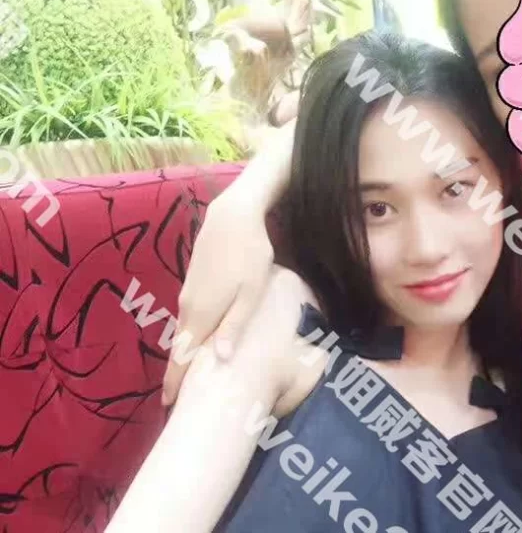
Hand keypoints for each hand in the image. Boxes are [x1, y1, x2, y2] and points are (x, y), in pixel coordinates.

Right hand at [161, 116, 297, 405]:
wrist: (232, 216)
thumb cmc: (249, 255)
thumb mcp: (251, 292)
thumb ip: (235, 325)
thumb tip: (218, 360)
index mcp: (203, 314)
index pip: (183, 356)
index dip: (175, 381)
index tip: (168, 406)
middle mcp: (189, 307)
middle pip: (180, 346)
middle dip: (178, 372)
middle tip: (177, 399)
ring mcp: (188, 293)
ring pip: (184, 330)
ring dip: (183, 352)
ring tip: (188, 375)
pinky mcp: (193, 281)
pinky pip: (188, 315)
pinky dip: (190, 332)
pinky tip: (197, 339)